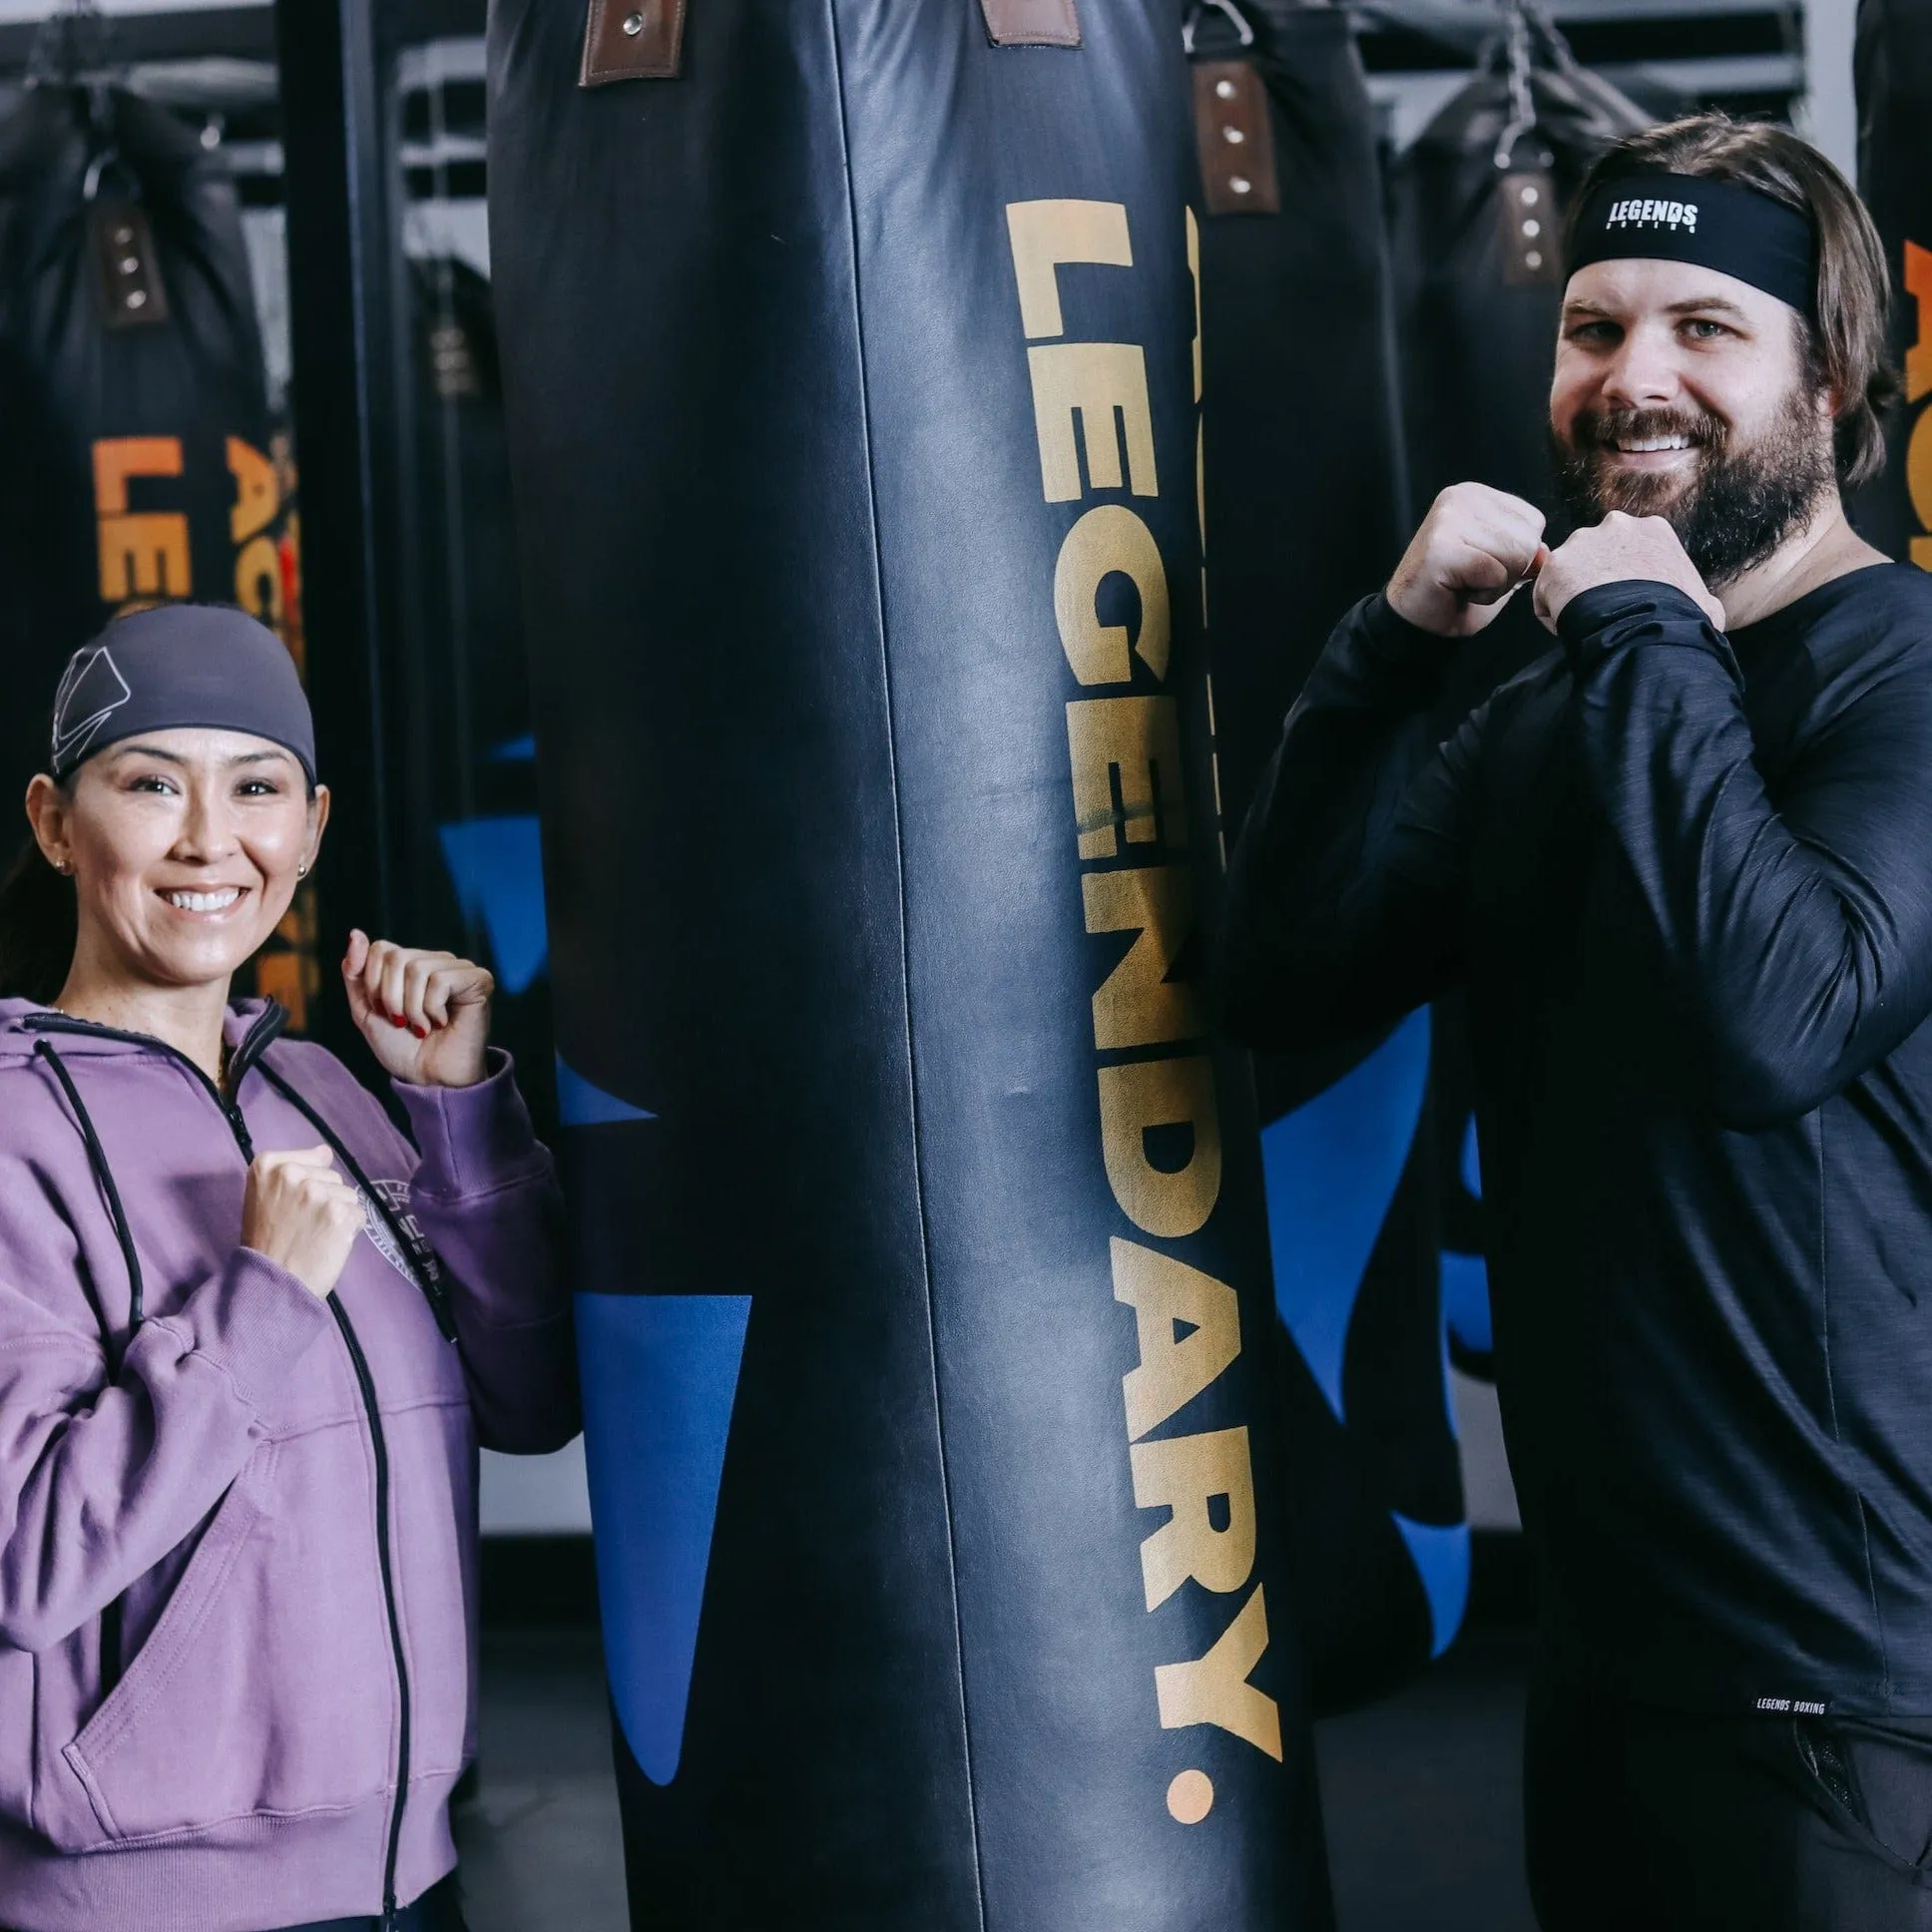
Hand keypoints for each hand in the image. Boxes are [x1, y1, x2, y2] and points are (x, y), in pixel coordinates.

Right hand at [241, 1147, 363, 1297]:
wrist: (270, 1282)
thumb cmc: (266, 1243)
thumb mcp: (264, 1197)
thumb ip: (294, 1170)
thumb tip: (326, 1151)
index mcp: (268, 1165)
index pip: (314, 1159)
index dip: (308, 1185)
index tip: (291, 1207)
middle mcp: (293, 1174)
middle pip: (332, 1177)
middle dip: (324, 1199)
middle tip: (302, 1226)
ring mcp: (317, 1193)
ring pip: (348, 1195)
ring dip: (338, 1214)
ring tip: (314, 1235)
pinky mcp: (339, 1213)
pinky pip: (359, 1214)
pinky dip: (349, 1230)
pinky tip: (328, 1243)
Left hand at [342, 931, 492, 1087]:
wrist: (430, 1079)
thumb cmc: (403, 1049)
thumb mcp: (366, 1010)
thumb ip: (355, 973)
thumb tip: (356, 933)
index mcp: (413, 964)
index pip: (382, 948)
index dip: (374, 984)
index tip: (386, 1013)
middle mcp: (437, 960)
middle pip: (396, 957)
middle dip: (390, 998)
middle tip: (404, 1023)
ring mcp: (459, 968)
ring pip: (417, 968)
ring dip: (412, 1008)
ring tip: (423, 1025)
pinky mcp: (479, 980)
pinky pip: (440, 980)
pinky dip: (433, 1009)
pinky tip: (443, 1022)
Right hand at [1386, 483, 1550, 638]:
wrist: (1416, 621)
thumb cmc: (1456, 591)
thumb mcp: (1501, 564)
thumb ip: (1525, 550)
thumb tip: (1544, 553)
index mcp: (1476, 494)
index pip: (1534, 520)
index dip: (1519, 556)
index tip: (1483, 566)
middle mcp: (1460, 497)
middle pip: (1528, 539)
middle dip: (1510, 571)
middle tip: (1474, 579)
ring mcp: (1447, 520)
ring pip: (1515, 555)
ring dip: (1497, 584)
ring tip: (1466, 584)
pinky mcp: (1441, 548)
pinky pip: (1493, 572)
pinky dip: (1484, 592)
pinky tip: (1458, 591)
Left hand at [1533, 512, 1725, 633]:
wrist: (1648, 630)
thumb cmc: (1681, 620)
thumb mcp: (1704, 602)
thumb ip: (1697, 595)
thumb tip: (1708, 609)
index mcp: (1652, 529)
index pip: (1626, 551)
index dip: (1623, 581)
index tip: (1626, 603)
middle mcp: (1615, 525)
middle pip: (1594, 556)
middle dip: (1594, 582)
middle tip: (1604, 612)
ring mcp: (1582, 542)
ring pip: (1567, 574)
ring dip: (1572, 597)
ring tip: (1590, 622)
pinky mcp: (1556, 566)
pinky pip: (1545, 597)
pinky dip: (1553, 616)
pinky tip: (1572, 629)